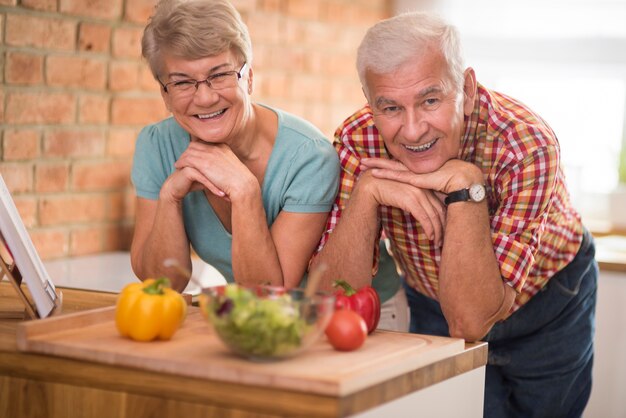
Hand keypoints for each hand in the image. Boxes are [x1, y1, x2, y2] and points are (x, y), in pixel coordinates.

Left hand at [174, 141, 257, 200]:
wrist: (243, 186)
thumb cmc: (240, 182)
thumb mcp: (233, 168)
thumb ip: (224, 164)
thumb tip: (219, 168)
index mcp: (223, 147)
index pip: (205, 143)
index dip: (196, 148)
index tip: (192, 155)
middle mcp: (216, 147)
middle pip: (195, 145)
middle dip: (187, 151)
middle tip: (183, 159)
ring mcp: (210, 154)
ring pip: (189, 151)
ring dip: (183, 157)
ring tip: (179, 164)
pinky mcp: (204, 163)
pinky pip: (187, 158)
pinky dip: (181, 162)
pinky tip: (178, 167)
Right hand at [357, 171, 445, 246]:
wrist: (371, 185)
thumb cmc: (387, 191)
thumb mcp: (405, 195)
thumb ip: (416, 200)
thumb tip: (425, 214)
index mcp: (425, 185)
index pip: (440, 204)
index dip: (444, 219)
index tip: (445, 231)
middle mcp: (424, 188)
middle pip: (440, 210)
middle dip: (443, 227)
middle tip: (443, 240)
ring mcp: (418, 193)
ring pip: (433, 215)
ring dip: (437, 231)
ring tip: (437, 242)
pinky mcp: (410, 199)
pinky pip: (424, 217)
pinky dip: (429, 228)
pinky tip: (430, 237)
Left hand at [361, 158, 482, 194]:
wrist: (464, 181)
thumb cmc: (454, 187)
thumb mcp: (436, 190)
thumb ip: (427, 194)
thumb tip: (422, 202)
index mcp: (419, 171)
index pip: (400, 167)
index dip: (387, 165)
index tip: (375, 164)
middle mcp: (415, 169)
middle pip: (391, 164)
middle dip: (377, 162)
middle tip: (363, 161)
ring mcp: (415, 172)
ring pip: (391, 167)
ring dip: (376, 165)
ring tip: (363, 163)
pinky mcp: (416, 178)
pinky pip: (397, 176)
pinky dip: (385, 174)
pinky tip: (374, 173)